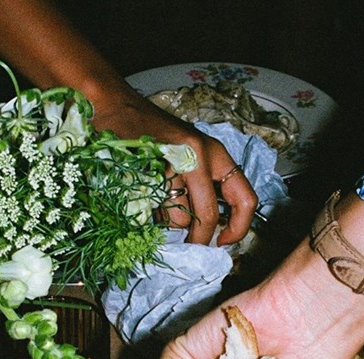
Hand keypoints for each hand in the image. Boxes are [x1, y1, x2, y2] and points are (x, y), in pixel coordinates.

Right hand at [91, 85, 258, 245]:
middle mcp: (203, 155)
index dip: (238, 228)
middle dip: (200, 237)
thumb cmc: (153, 135)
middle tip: (191, 245)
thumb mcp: (189, 157)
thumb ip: (204, 189)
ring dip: (170, 220)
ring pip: (181, 216)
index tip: (224, 241)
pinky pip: (159, 209)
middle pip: (210, 214)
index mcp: (217, 154)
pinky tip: (148, 192)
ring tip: (158, 199)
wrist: (118, 108)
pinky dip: (154, 213)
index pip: (245, 199)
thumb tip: (212, 231)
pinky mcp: (152, 169)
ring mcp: (177, 161)